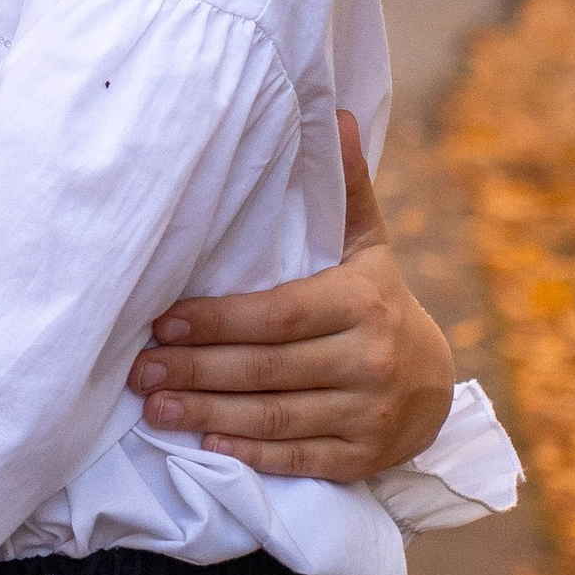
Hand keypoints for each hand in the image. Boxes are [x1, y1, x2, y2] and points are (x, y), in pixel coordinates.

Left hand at [127, 113, 455, 480]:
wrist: (436, 384)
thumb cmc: (379, 303)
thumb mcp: (368, 247)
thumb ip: (346, 190)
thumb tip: (340, 115)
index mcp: (361, 303)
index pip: (275, 315)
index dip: (215, 321)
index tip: (161, 323)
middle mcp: (369, 359)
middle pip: (266, 369)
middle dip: (196, 371)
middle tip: (137, 370)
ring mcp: (368, 414)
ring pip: (275, 417)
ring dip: (208, 415)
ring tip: (153, 408)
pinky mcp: (364, 457)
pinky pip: (299, 459)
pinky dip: (251, 455)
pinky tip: (206, 447)